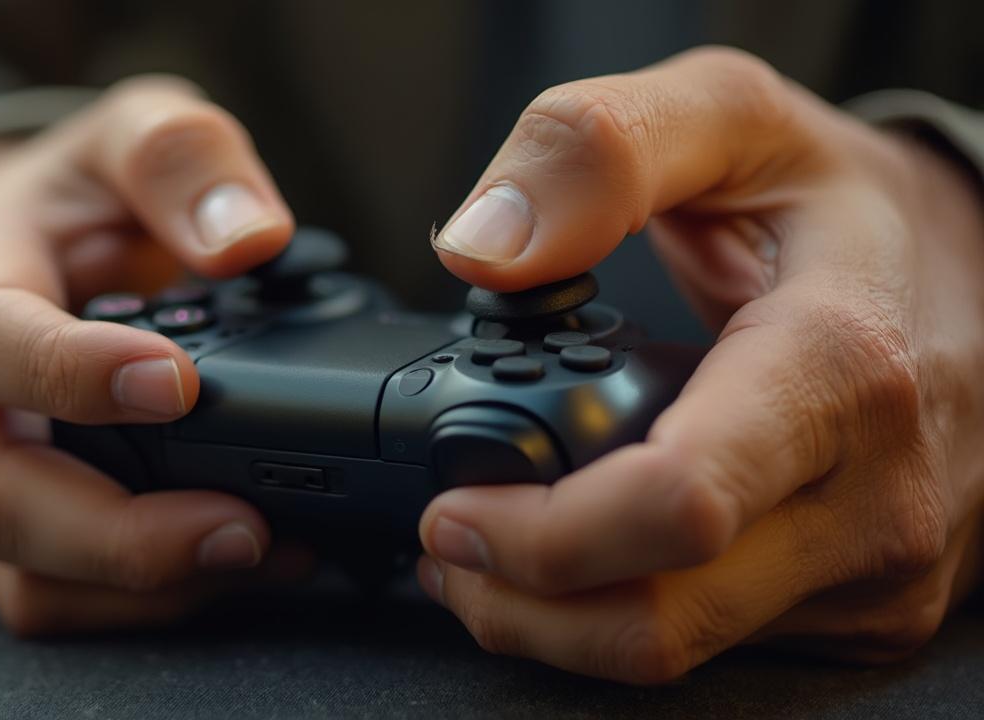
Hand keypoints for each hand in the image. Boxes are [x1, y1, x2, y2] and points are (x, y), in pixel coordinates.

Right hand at [0, 77, 303, 634]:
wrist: (29, 251)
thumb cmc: (79, 198)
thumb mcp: (131, 131)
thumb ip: (184, 159)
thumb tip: (251, 239)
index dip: (71, 375)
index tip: (176, 383)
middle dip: (120, 534)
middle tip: (243, 527)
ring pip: (22, 575)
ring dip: (144, 585)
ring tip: (262, 553)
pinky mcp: (18, 525)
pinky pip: (57, 596)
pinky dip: (145, 601)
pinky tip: (236, 566)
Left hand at [422, 46, 983, 681]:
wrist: (971, 273)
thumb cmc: (848, 202)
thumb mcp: (731, 120)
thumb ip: (601, 152)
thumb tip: (483, 246)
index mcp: (839, 366)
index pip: (677, 505)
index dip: (541, 533)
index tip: (454, 511)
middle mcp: (873, 493)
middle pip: (660, 616)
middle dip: (521, 601)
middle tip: (447, 545)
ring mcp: (875, 567)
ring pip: (680, 651)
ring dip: (557, 624)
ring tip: (490, 560)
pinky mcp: (864, 607)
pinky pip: (717, 647)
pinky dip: (623, 618)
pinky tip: (585, 562)